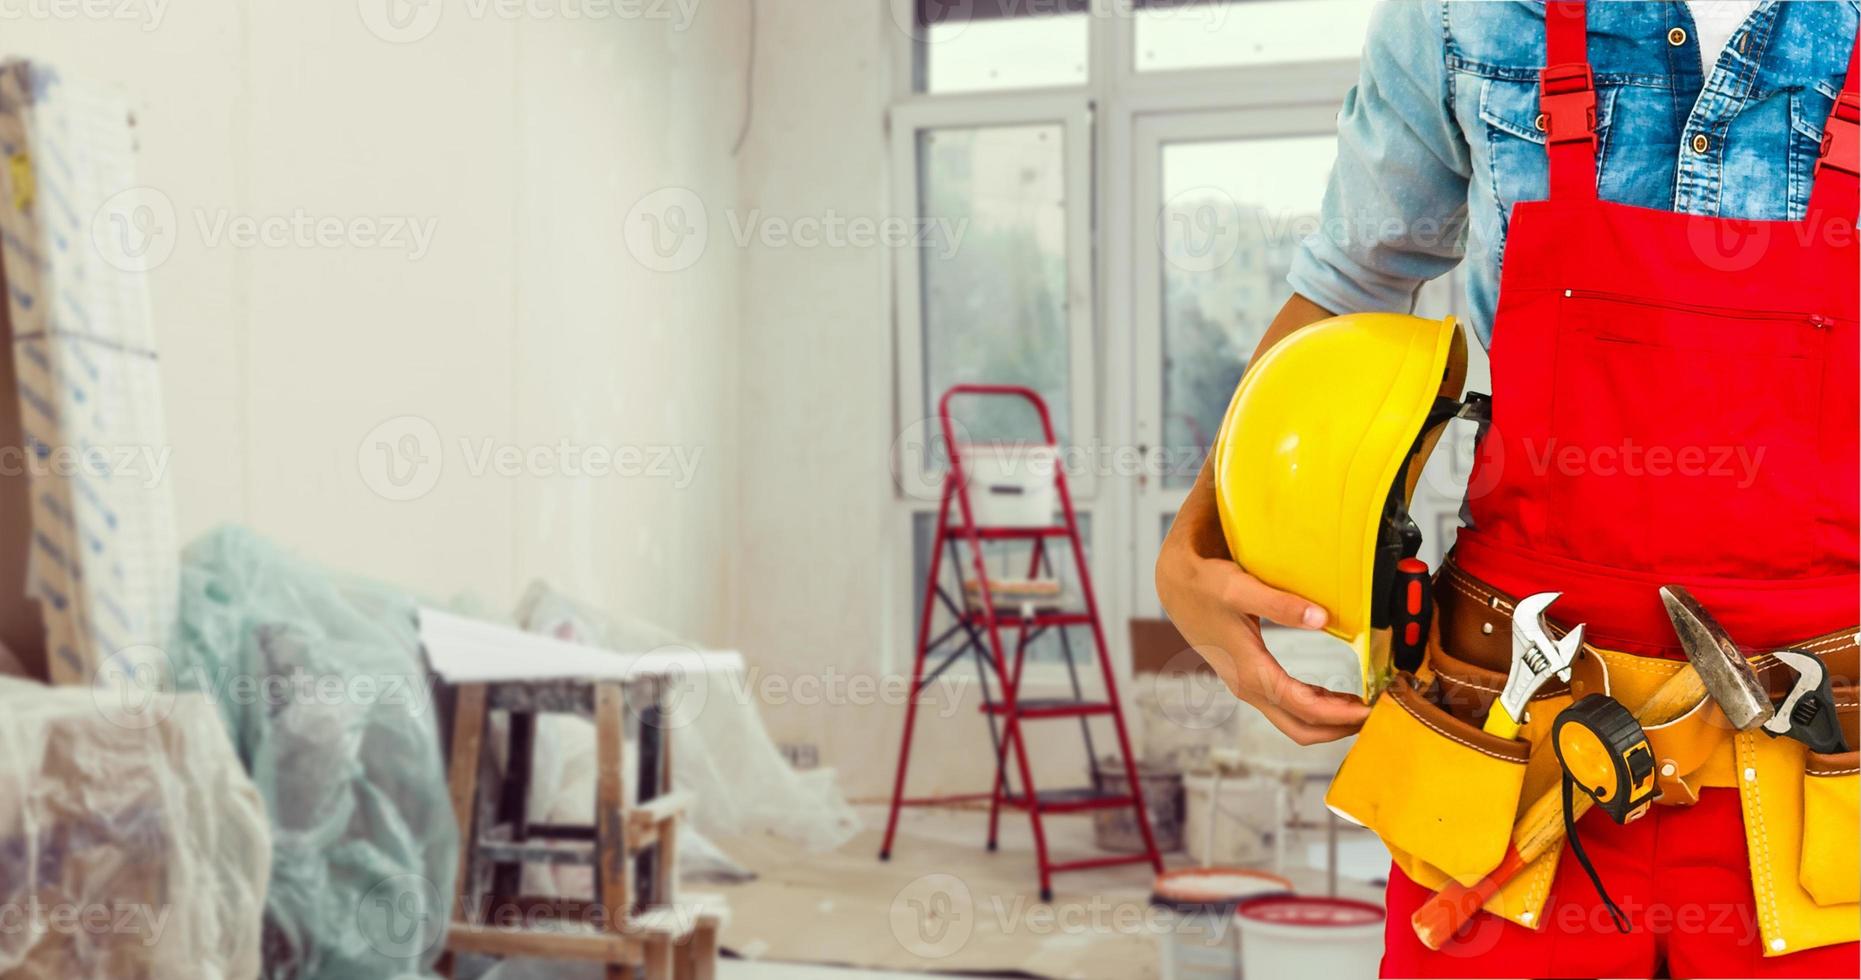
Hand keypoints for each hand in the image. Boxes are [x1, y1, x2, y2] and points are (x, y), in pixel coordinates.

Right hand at [1155, 461, 1369, 743]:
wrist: (1173, 584)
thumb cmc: (1203, 585)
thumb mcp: (1238, 588)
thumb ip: (1279, 603)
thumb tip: (1321, 618)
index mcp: (1250, 672)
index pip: (1304, 708)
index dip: (1342, 715)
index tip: (1374, 709)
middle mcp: (1250, 688)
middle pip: (1302, 729)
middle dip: (1342, 729)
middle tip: (1380, 715)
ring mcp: (1250, 686)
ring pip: (1295, 722)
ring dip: (1331, 722)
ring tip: (1366, 707)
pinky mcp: (1251, 678)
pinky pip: (1289, 707)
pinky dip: (1317, 708)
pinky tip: (1337, 697)